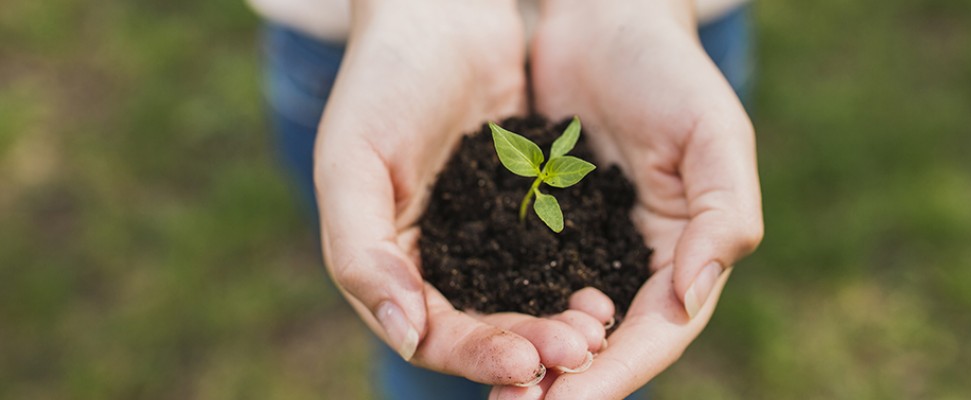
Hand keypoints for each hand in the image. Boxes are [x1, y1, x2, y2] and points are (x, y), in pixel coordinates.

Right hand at [315, 0, 609, 385]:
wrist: (439, 12)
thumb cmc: (381, 80)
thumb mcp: (351, 164)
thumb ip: (361, 254)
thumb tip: (406, 336)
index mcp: (385, 263)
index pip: (430, 334)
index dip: (477, 353)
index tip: (528, 360)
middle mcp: (433, 261)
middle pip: (483, 327)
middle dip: (529, 344)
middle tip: (580, 349)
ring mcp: (481, 237)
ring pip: (522, 300)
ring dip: (556, 321)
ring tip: (597, 327)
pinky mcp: (523, 211)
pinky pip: (550, 258)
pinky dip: (573, 278)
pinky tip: (606, 286)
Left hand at [491, 0, 763, 396]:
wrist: (605, 19)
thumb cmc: (668, 69)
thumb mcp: (714, 133)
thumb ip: (723, 217)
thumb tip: (691, 299)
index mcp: (689, 250)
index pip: (659, 330)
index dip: (618, 371)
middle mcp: (640, 261)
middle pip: (609, 342)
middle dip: (569, 381)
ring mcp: (590, 247)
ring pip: (563, 322)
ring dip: (533, 358)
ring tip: (496, 390)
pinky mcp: (546, 227)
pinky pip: (525, 281)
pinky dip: (507, 311)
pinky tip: (473, 332)